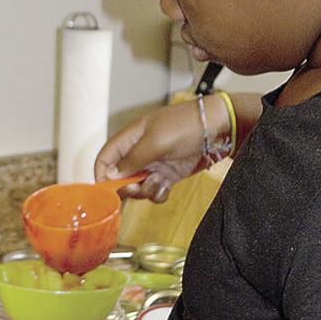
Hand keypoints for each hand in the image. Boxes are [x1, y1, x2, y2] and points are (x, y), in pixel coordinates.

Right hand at [95, 100, 220, 201]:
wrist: (218, 128)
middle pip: (119, 178)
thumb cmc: (186, 126)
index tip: (107, 191)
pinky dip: (158, 193)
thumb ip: (130, 160)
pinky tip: (168, 186)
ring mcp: (153, 164)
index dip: (102, 175)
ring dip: (145, 191)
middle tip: (138, 187)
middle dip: (127, 187)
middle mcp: (138, 153)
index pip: (104, 159)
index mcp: (130, 139)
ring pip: (137, 187)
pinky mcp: (168, 175)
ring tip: (160, 182)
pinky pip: (154, 191)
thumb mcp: (155, 142)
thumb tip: (110, 176)